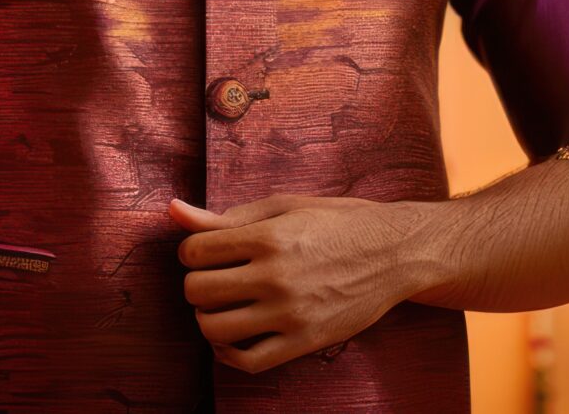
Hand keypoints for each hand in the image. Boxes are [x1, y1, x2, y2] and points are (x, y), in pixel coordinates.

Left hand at [169, 192, 433, 373]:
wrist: (395, 253)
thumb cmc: (339, 223)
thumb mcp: (285, 206)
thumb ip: (227, 215)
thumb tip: (173, 210)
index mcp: (270, 235)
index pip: (195, 250)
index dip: (192, 251)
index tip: (207, 252)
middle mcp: (276, 276)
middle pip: (198, 290)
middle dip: (197, 283)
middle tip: (216, 278)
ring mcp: (289, 313)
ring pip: (214, 328)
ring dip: (208, 317)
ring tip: (224, 305)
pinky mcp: (304, 341)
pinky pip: (246, 361)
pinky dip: (227, 353)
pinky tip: (233, 336)